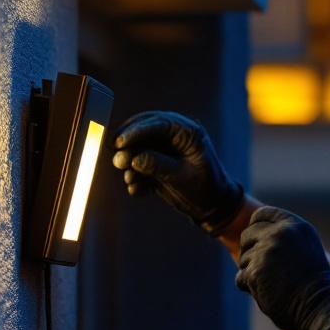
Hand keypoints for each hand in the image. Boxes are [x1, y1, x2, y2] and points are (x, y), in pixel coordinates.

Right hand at [112, 111, 244, 234]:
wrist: (211, 206)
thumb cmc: (204, 189)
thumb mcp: (181, 178)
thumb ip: (158, 165)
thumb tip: (133, 158)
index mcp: (188, 132)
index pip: (158, 123)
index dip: (136, 131)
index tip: (120, 142)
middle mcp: (175, 135)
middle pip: (143, 130)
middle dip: (128, 145)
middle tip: (118, 160)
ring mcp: (165, 148)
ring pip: (138, 146)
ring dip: (130, 163)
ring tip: (130, 179)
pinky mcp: (157, 162)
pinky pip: (139, 163)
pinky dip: (135, 175)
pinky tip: (137, 189)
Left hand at [235, 206, 329, 329]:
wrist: (320, 307)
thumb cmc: (314, 283)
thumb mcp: (305, 248)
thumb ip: (283, 237)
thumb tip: (255, 231)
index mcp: (295, 225)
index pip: (261, 214)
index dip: (256, 228)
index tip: (260, 241)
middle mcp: (280, 233)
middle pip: (247, 234)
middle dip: (251, 250)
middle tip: (267, 268)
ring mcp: (266, 251)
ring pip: (243, 258)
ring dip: (252, 271)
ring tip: (275, 282)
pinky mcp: (255, 271)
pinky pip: (241, 277)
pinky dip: (250, 287)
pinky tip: (269, 292)